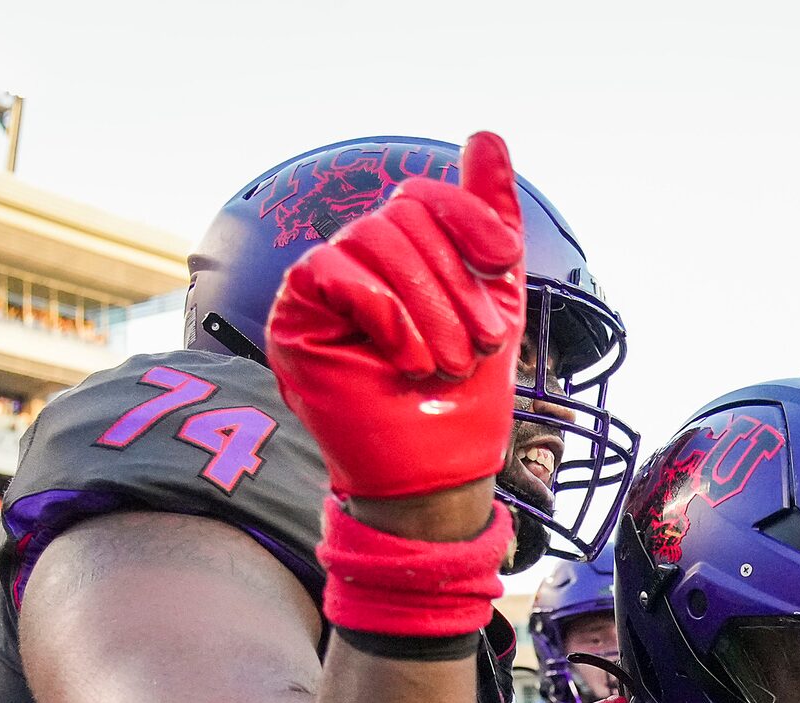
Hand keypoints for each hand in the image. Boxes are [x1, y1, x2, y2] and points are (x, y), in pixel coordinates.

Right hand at [267, 131, 525, 502]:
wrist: (437, 469)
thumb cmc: (464, 395)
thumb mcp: (495, 296)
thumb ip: (489, 219)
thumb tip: (487, 136)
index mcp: (403, 252)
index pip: (425, 195)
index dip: (468, 218)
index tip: (503, 257)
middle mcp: (358, 258)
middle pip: (402, 217)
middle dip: (452, 282)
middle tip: (473, 344)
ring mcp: (323, 285)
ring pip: (371, 240)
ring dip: (424, 305)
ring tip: (442, 361)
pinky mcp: (295, 314)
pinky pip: (332, 270)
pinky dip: (382, 311)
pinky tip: (403, 356)